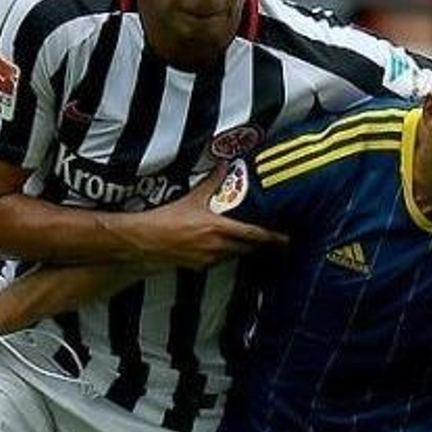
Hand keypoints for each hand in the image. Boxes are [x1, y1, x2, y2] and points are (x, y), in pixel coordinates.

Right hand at [135, 166, 285, 268]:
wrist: (146, 240)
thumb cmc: (167, 219)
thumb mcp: (192, 197)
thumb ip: (212, 181)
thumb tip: (223, 164)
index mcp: (219, 228)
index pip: (254, 234)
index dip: (272, 237)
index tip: (286, 238)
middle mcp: (218, 247)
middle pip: (247, 248)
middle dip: (258, 244)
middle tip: (269, 239)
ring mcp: (209, 259)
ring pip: (233, 255)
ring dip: (239, 248)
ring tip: (244, 240)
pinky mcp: (199, 267)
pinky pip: (217, 260)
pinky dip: (222, 253)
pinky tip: (218, 245)